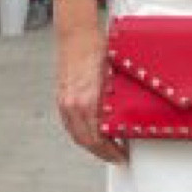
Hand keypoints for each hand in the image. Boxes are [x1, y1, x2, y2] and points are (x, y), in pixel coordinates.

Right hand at [55, 21, 126, 162]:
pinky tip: (92, 133)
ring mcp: (64, 102)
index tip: (122, 157)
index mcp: (87, 101)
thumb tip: (129, 118)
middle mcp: (73, 105)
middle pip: (86, 141)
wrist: (76, 34)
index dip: (110, 152)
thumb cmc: (97, 49)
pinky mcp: (61, 97)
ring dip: (91, 145)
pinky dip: (82, 132)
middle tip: (117, 157)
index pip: (98, 139)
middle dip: (102, 153)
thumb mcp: (114, 77)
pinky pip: (70, 124)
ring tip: (107, 148)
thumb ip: (116, 101)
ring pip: (76, 134)